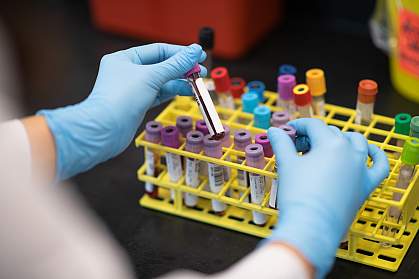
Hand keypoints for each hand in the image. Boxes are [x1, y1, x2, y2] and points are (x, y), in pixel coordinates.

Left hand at [38, 43, 205, 179]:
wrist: (104, 131)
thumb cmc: (119, 99)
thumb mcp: (152, 77)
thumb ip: (176, 64)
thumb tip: (195, 51)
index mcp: (124, 58)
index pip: (158, 50)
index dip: (180, 53)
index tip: (198, 56)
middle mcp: (127, 72)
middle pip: (161, 66)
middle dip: (182, 68)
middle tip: (201, 72)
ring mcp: (132, 89)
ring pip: (161, 81)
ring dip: (179, 82)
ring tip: (198, 84)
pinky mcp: (136, 105)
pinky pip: (158, 94)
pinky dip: (172, 92)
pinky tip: (186, 92)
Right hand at [267, 118, 388, 277]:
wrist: (311, 226)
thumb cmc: (298, 195)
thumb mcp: (286, 164)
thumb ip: (282, 143)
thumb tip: (274, 130)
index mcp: (331, 144)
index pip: (314, 126)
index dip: (298, 126)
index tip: (287, 132)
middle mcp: (350, 152)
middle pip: (331, 133)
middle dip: (313, 136)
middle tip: (297, 146)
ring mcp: (361, 168)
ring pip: (356, 143)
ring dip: (341, 139)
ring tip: (325, 147)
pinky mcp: (366, 185)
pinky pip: (380, 165)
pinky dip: (376, 155)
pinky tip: (368, 151)